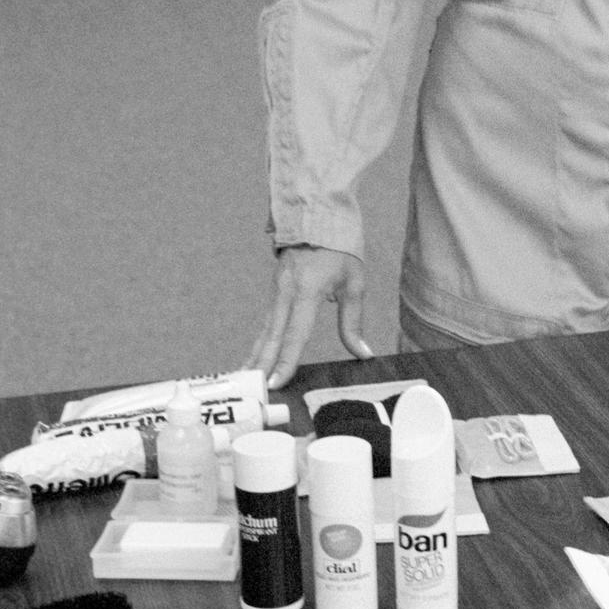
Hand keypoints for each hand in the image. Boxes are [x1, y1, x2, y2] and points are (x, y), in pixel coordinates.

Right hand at [247, 245, 372, 390]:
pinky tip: (253, 360)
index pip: (295, 333)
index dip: (286, 360)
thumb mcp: (354, 282)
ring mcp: (277, 291)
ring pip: (265, 331)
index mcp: (307, 291)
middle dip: (262, 366)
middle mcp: (286, 293)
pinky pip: (267, 323)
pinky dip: (260, 344)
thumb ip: (353, 322)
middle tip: (253, 392)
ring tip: (244, 382)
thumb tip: (364, 354)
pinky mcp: (275, 291)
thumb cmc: (340, 249)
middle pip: (272, 337)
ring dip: (255, 357)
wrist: (318, 215)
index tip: (275, 382)